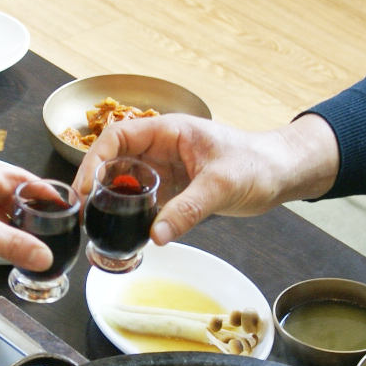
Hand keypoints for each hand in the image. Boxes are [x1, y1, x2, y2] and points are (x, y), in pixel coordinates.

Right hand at [71, 113, 340, 244]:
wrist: (281, 173)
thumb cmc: (257, 164)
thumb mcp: (221, 185)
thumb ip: (188, 210)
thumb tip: (156, 235)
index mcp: (169, 131)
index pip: (119, 136)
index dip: (95, 159)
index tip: (85, 186)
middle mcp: (162, 147)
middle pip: (116, 158)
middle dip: (95, 181)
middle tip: (84, 211)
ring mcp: (167, 167)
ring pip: (128, 179)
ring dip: (112, 198)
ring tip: (97, 223)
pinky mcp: (175, 187)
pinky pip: (145, 197)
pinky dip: (133, 211)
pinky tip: (125, 229)